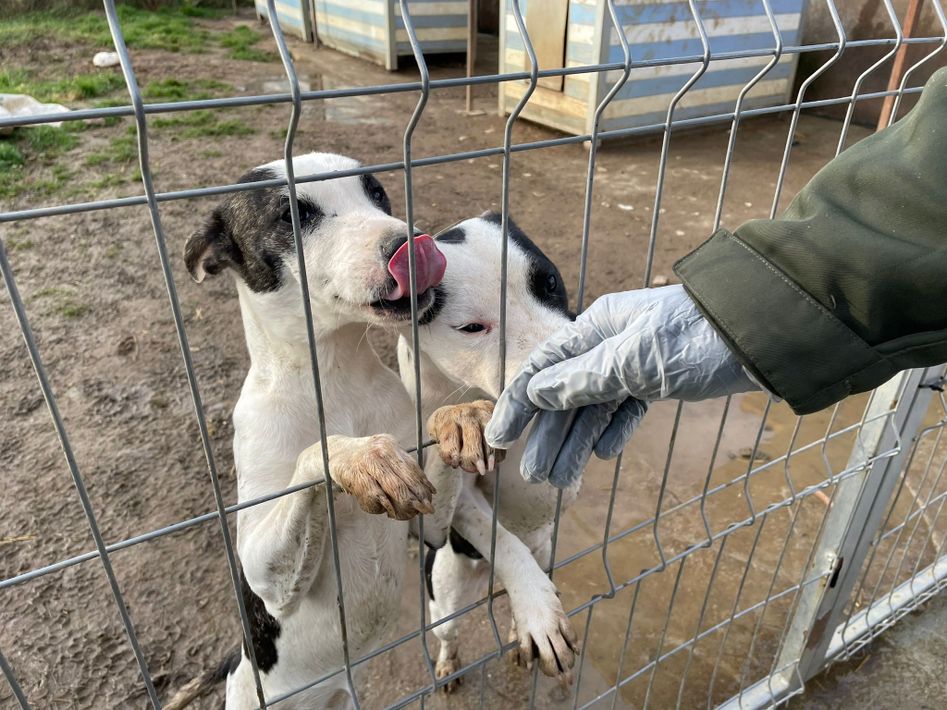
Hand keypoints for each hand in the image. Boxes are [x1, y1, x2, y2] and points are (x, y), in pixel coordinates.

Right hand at [485, 284, 756, 485]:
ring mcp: (637, 361)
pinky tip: (603, 453)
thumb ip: (582, 378)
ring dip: (577, 442)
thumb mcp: (632, 360)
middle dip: (550, 435)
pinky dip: (615, 429)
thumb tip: (536, 391)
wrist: (763, 332)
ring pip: (597, 406)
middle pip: (568, 394)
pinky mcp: (665, 377)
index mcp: (595, 328)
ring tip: (562, 481)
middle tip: (535, 477)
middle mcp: (609, 342)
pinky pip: (628, 406)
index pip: (544, 370)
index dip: (519, 405)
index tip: (499, 439)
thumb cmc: (695, 337)